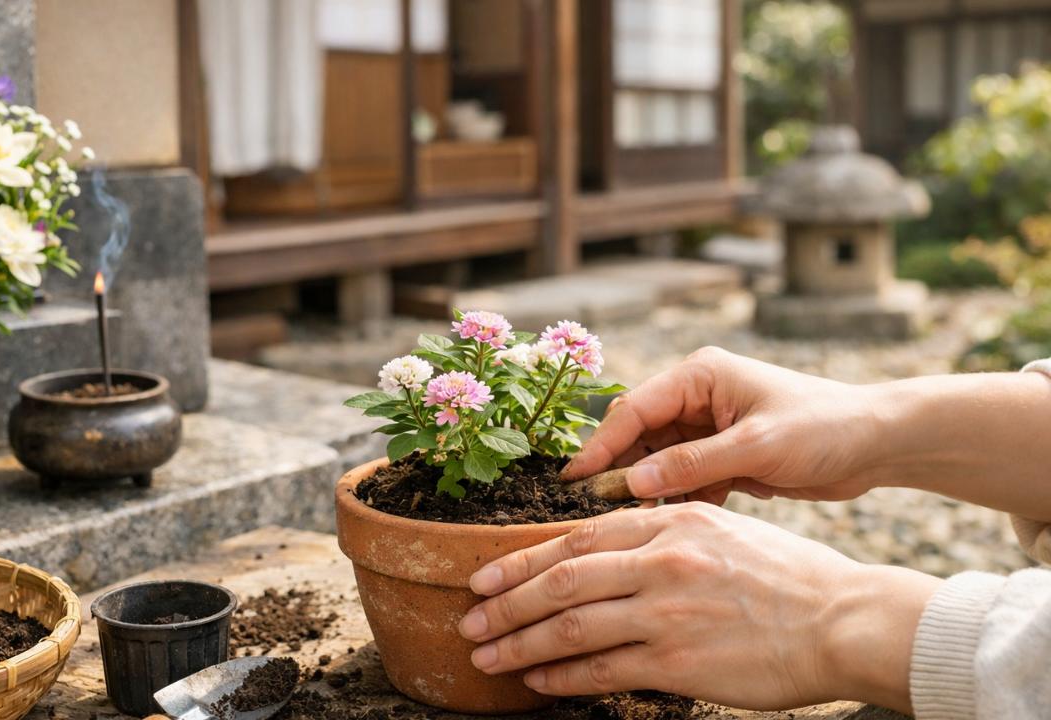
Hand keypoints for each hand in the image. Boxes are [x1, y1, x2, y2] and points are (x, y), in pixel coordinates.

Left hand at [458, 504, 940, 712]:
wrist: (843, 619)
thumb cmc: (784, 575)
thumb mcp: (717, 530)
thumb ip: (657, 537)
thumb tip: (597, 556)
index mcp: (667, 521)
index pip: (574, 539)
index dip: (520, 560)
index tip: (483, 576)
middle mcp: (659, 561)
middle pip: (559, 582)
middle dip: (504, 603)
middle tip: (470, 619)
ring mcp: (666, 612)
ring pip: (568, 626)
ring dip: (519, 644)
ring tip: (486, 656)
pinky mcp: (678, 662)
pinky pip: (602, 670)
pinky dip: (561, 677)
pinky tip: (537, 682)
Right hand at [564, 346, 1050, 519]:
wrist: (879, 444)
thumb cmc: (825, 428)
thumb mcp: (757, 446)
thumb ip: (693, 464)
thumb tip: (633, 482)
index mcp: (699, 377)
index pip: (634, 410)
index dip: (601, 445)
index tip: (573, 478)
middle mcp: (697, 399)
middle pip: (639, 436)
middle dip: (618, 470)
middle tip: (589, 508)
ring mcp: (709, 430)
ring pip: (657, 462)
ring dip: (645, 490)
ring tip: (622, 523)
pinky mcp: (723, 458)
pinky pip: (683, 480)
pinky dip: (674, 501)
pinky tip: (664, 525)